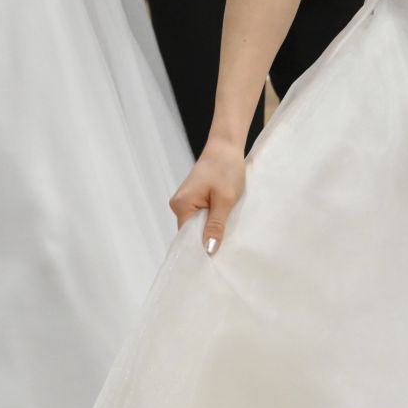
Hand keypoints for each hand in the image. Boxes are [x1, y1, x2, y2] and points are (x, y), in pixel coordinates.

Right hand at [170, 138, 245, 254]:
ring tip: (228, 232)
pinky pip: (202, 215)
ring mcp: (186, 200)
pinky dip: (213, 218)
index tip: (215, 261)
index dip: (200, 249)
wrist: (226, 145)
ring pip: (198, 224)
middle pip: (192, 232)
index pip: (186, 238)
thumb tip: (208, 250)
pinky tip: (225, 220)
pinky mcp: (194, 197)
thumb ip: (215, 225)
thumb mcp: (225, 200)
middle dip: (208, 239)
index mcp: (181, 205)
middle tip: (227, 248)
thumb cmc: (226, 168)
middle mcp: (179, 204)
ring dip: (212, 228)